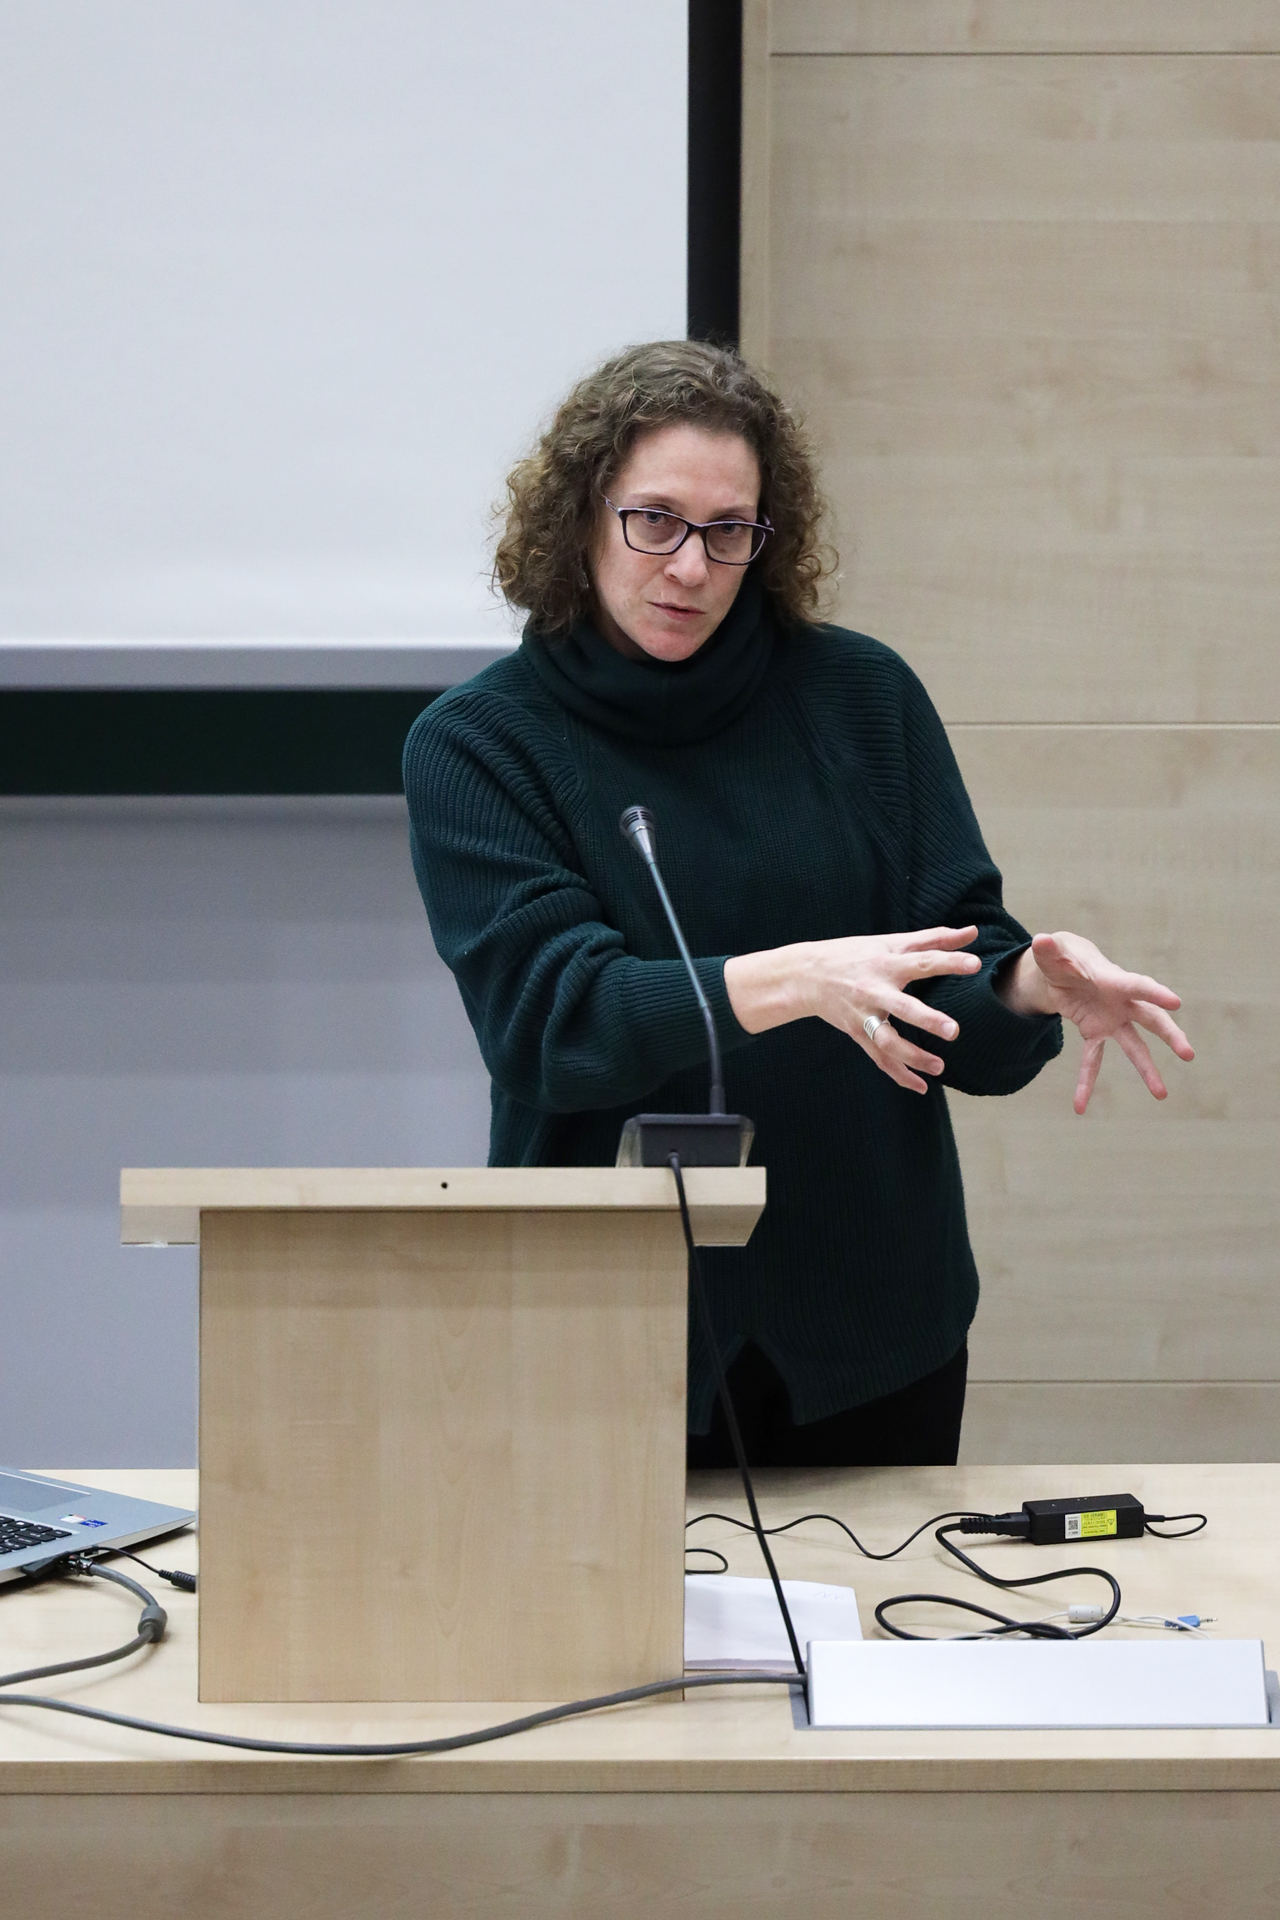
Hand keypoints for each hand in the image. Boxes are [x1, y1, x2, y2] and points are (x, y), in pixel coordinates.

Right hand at [724, 925, 981, 1094]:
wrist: (806, 975)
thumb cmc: (854, 954)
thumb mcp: (891, 942)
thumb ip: (934, 938)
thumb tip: (971, 932)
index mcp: (887, 963)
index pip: (922, 961)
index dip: (949, 961)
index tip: (975, 964)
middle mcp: (875, 990)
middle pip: (902, 1007)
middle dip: (926, 1019)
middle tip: (953, 1031)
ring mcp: (864, 1015)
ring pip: (887, 1041)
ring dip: (912, 1057)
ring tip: (939, 1067)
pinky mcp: (857, 1033)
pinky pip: (879, 1058)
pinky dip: (899, 1074)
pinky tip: (921, 1086)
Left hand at [1000, 931, 1194, 1113]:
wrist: (1061, 969)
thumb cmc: (1064, 956)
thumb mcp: (1053, 953)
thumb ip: (1049, 950)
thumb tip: (1040, 940)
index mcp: (1114, 980)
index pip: (1138, 986)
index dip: (1155, 993)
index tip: (1176, 1002)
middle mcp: (1121, 1002)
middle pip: (1151, 1019)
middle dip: (1170, 1035)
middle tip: (1188, 1054)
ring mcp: (1112, 1020)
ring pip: (1135, 1046)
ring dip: (1147, 1069)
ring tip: (1162, 1094)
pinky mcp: (1096, 1033)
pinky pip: (1094, 1061)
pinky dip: (1086, 1083)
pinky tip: (1080, 1106)